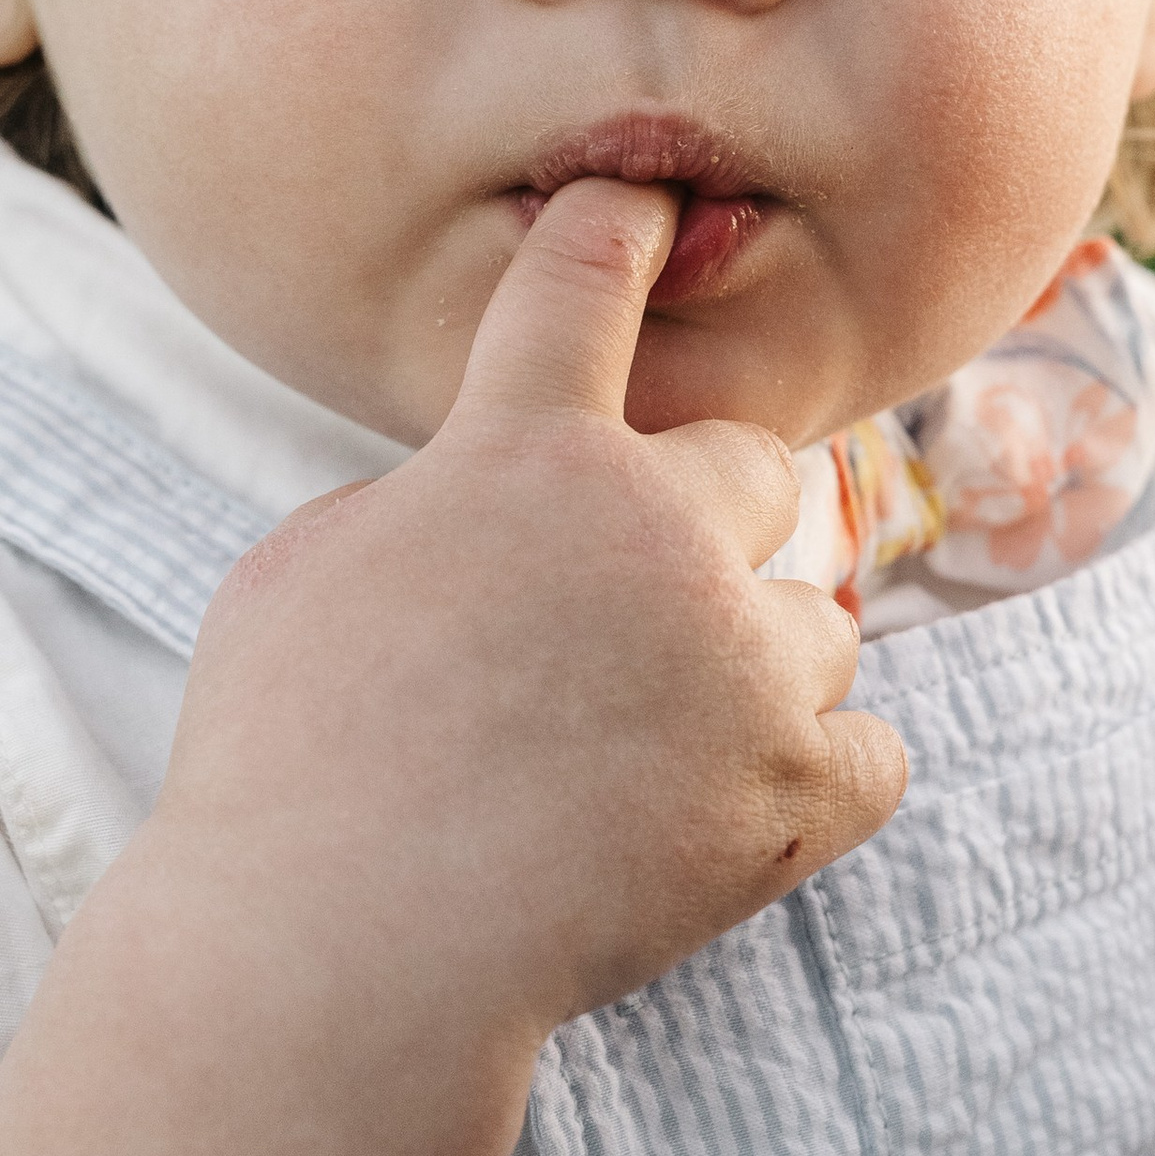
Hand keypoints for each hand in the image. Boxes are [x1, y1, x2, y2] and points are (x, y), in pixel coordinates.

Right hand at [155, 179, 908, 1045]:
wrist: (336, 958)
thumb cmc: (285, 766)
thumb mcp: (305, 572)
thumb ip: (428, 504)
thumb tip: (496, 506)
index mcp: (521, 454)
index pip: (583, 288)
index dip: (615, 230)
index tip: (645, 198)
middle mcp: (654, 528)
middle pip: (758, 469)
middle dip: (706, 529)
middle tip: (622, 625)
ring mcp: (738, 660)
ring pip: (816, 620)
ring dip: (747, 669)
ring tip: (632, 758)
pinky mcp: (794, 791)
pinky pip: (869, 748)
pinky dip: (807, 780)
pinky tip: (711, 812)